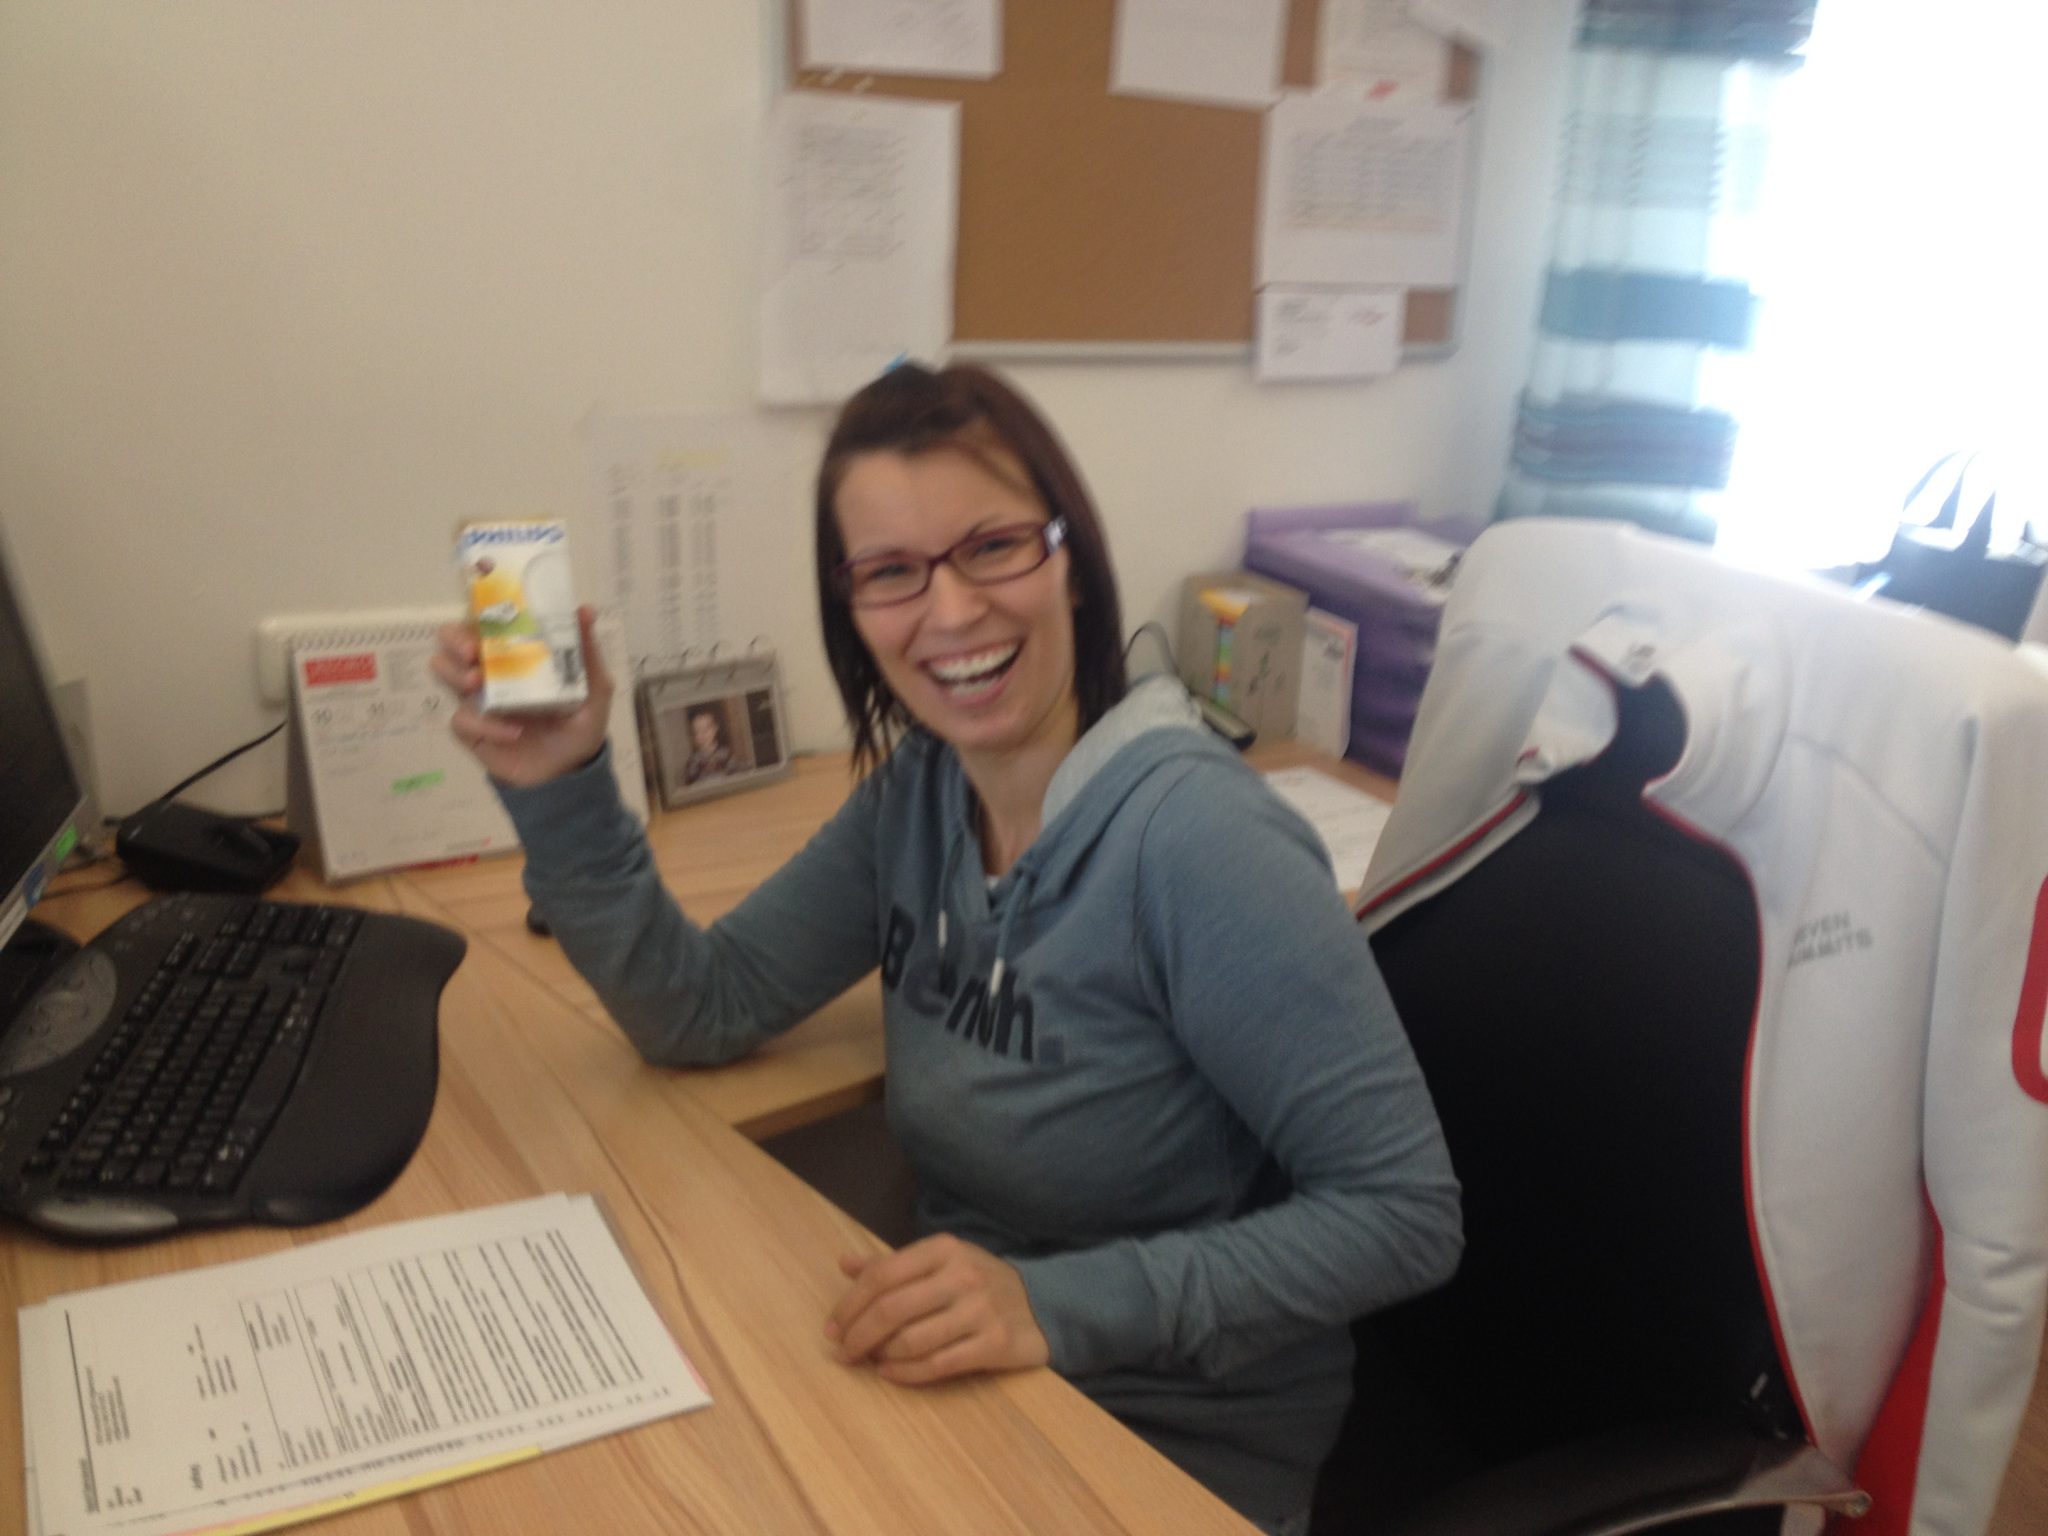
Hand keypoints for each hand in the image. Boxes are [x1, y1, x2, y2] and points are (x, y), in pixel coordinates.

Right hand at [430, 605, 613, 787]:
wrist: (568, 774)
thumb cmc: (578, 725)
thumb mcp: (594, 688)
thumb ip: (587, 653)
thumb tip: (585, 610)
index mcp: (514, 654)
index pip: (483, 621)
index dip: (473, 610)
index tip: (481, 610)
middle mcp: (490, 671)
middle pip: (450, 641)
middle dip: (454, 640)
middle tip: (473, 652)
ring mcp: (476, 700)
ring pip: (442, 672)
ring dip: (454, 674)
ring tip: (479, 684)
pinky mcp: (471, 731)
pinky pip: (462, 720)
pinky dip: (486, 725)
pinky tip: (513, 731)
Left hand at [825, 1234, 1049, 1385]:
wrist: (1042, 1304)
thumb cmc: (978, 1283)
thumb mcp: (940, 1262)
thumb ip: (892, 1264)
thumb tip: (845, 1264)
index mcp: (943, 1249)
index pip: (882, 1274)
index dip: (849, 1304)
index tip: (831, 1328)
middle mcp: (962, 1275)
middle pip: (892, 1308)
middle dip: (858, 1335)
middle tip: (842, 1353)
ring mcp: (981, 1309)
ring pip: (912, 1340)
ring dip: (881, 1356)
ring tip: (870, 1361)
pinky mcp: (995, 1343)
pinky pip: (938, 1364)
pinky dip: (906, 1373)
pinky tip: (891, 1373)